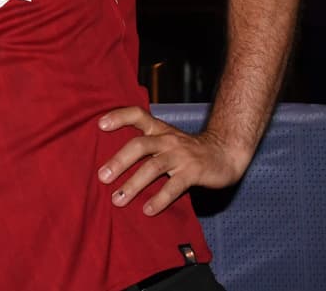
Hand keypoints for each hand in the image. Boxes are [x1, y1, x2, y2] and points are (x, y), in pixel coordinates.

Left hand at [97, 106, 248, 215]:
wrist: (225, 153)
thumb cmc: (187, 149)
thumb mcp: (166, 139)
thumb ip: (146, 144)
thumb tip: (112, 162)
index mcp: (159, 129)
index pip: (137, 115)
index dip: (119, 117)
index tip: (100, 125)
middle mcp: (168, 139)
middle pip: (139, 146)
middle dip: (119, 161)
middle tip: (102, 177)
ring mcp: (181, 155)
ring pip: (153, 167)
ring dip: (133, 185)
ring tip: (117, 199)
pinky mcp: (194, 172)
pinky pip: (174, 186)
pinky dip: (159, 199)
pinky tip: (147, 210)